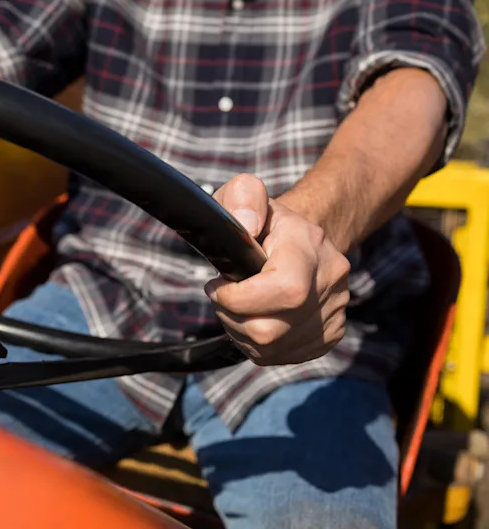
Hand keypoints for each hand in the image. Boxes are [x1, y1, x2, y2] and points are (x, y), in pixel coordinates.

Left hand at [206, 174, 349, 364]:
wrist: (303, 237)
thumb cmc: (264, 219)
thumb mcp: (245, 195)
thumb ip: (242, 199)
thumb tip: (245, 227)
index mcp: (309, 244)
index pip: (284, 289)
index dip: (239, 298)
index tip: (217, 286)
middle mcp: (331, 279)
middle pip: (271, 330)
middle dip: (232, 318)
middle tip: (222, 298)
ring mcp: (336, 309)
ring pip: (274, 349)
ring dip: (241, 333)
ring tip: (235, 308)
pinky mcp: (331, 332)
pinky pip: (285, 356)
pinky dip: (259, 346)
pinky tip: (253, 320)